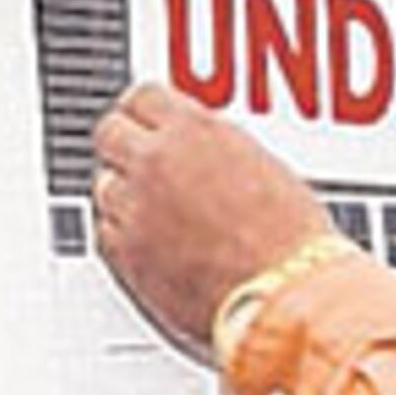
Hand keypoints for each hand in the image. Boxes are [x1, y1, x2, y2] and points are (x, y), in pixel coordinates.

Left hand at [91, 84, 337, 366]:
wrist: (285, 297)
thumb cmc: (291, 244)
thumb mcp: (264, 169)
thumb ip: (217, 151)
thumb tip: (202, 152)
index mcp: (194, 131)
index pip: (143, 97)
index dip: (145, 112)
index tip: (147, 121)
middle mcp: (156, 163)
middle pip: (110, 133)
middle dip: (124, 147)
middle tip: (140, 163)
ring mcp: (136, 209)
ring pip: (104, 186)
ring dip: (123, 195)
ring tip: (154, 214)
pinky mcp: (127, 256)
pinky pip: (105, 234)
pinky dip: (121, 237)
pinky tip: (149, 245)